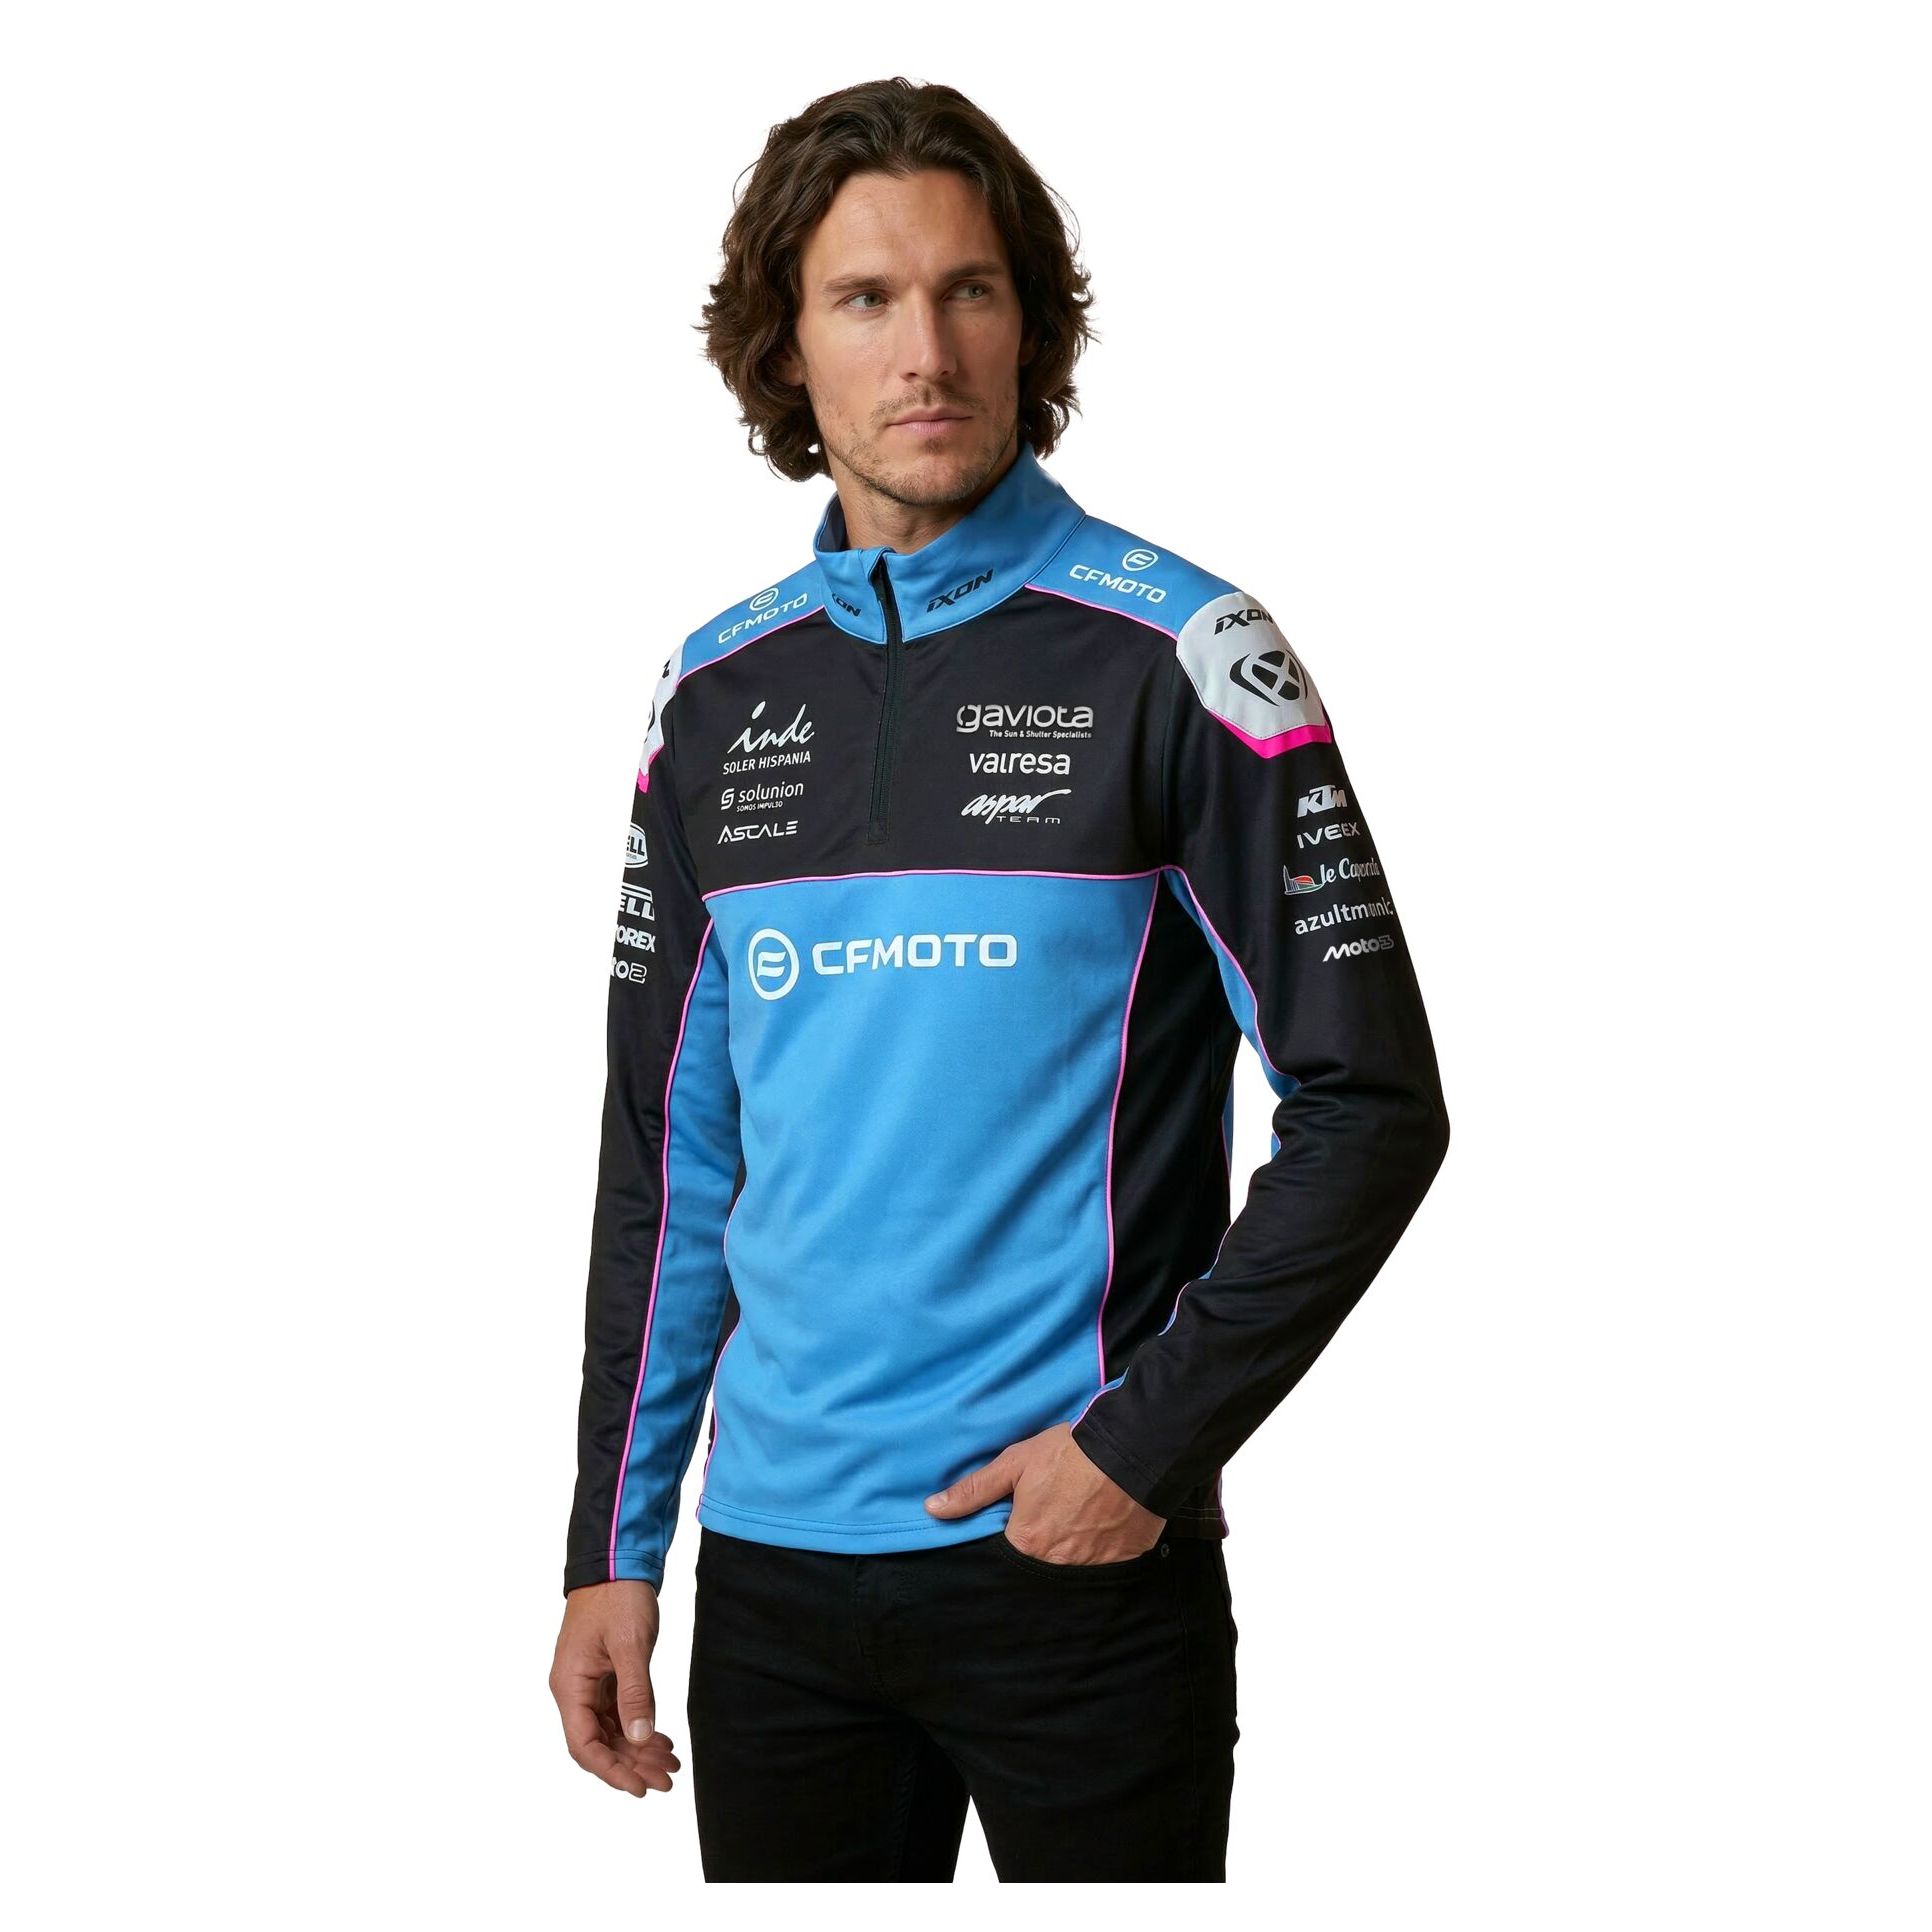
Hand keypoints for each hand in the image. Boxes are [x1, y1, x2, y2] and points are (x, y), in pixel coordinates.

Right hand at [549, 1580, 682, 1796]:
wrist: (619, 1562)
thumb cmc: (618, 1597)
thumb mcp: (630, 1644)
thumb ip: (635, 1692)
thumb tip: (638, 1738)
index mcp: (570, 1685)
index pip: (584, 1745)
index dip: (611, 1771)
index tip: (640, 1788)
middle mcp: (573, 1689)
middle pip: (599, 1743)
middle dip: (632, 1764)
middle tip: (667, 1780)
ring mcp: (588, 1683)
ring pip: (611, 1730)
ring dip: (638, 1749)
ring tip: (670, 1764)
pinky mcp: (603, 1675)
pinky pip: (618, 1712)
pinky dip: (639, 1727)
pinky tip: (662, 1739)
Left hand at [923, 1421, 1164, 1562]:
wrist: (1132, 1448)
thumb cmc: (1070, 1453)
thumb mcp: (1015, 1463)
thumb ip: (974, 1491)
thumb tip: (932, 1509)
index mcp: (1027, 1542)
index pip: (1009, 1550)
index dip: (1016, 1530)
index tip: (1025, 1513)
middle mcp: (1058, 1562)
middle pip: (1042, 1559)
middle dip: (1045, 1539)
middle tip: (1057, 1509)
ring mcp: (1094, 1565)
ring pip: (1075, 1561)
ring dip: (1074, 1543)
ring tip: (1082, 1513)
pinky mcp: (1124, 1559)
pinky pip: (1107, 1560)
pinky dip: (1104, 1545)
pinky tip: (1105, 1520)